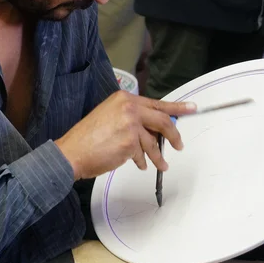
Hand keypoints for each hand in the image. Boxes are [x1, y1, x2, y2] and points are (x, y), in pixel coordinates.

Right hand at [56, 91, 196, 179]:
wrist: (72, 152)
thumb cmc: (88, 137)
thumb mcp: (110, 116)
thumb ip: (133, 117)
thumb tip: (155, 128)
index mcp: (124, 98)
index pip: (156, 103)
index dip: (177, 107)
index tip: (191, 108)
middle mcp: (129, 108)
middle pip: (162, 121)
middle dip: (174, 135)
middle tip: (179, 145)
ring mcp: (130, 125)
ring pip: (154, 142)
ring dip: (158, 156)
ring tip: (160, 164)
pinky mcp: (130, 143)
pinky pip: (143, 154)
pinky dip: (141, 161)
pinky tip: (137, 164)